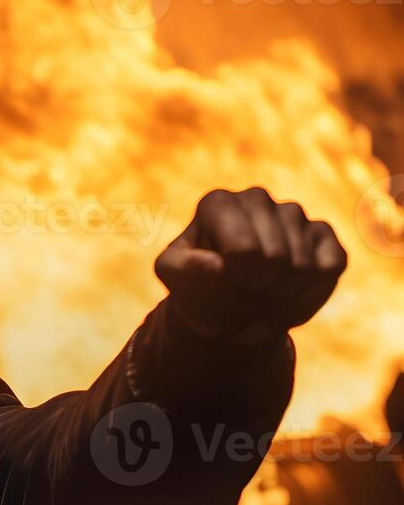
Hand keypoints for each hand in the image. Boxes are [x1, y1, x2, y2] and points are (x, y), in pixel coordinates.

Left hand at [155, 188, 346, 343]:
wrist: (226, 306)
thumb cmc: (198, 285)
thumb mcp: (174, 278)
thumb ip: (184, 269)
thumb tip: (219, 266)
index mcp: (218, 202)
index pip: (244, 248)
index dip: (235, 276)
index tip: (222, 278)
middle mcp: (257, 198)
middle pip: (276, 257)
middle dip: (259, 285)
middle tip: (243, 287)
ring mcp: (293, 213)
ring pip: (303, 265)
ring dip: (281, 291)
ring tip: (261, 289)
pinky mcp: (323, 234)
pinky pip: (330, 267)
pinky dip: (309, 291)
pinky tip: (288, 289)